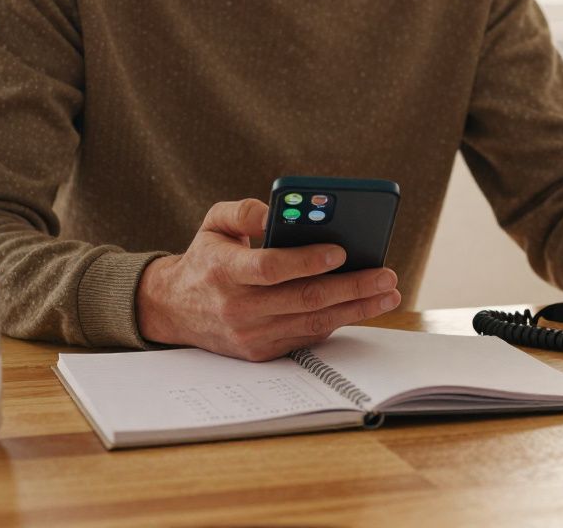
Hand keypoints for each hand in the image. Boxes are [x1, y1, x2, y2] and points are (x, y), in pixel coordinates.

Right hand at [136, 199, 400, 360]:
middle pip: (303, 299)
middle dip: (351, 287)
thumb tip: (273, 212)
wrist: (175, 309)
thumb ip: (243, 211)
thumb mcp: (213, 223)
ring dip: (356, 309)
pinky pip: (307, 337)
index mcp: (224, 271)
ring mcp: (251, 334)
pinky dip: (337, 321)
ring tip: (387, 293)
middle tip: (385, 275)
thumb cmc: (206, 259)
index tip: (341, 251)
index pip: (270, 268)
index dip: (307, 261)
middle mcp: (238, 307)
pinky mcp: (262, 351)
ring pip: (313, 323)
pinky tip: (362, 306)